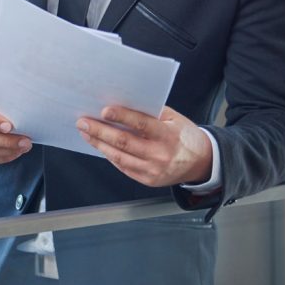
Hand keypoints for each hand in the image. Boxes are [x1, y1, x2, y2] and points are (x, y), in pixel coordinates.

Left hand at [76, 105, 212, 186]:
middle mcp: (160, 154)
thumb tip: (121, 103)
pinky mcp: (147, 180)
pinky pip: (123, 167)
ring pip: (119, 157)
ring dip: (99, 144)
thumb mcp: (173, 119)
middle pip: (124, 142)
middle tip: (83, 122)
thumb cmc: (184, 135)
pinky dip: (110, 155)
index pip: (142, 124)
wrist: (202, 163)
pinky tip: (100, 145)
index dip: (122, 117)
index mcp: (168, 135)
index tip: (103, 110)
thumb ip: (150, 112)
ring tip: (86, 133)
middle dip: (100, 131)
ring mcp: (153, 170)